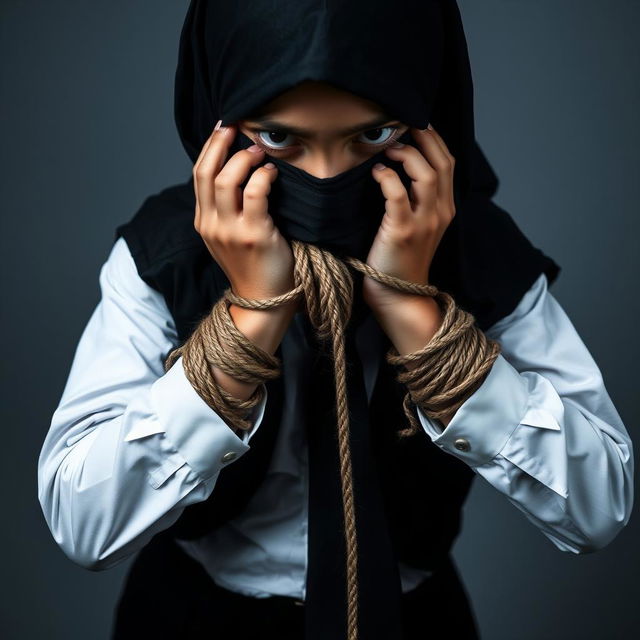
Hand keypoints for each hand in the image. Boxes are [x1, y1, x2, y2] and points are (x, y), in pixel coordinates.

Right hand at [193, 123, 298, 307]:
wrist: (263, 299)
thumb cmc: (253, 265)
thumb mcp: (228, 236)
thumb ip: (226, 209)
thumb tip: (237, 173)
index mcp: (204, 222)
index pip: (199, 176)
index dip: (209, 147)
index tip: (223, 128)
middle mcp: (211, 225)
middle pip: (207, 172)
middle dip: (220, 143)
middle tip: (238, 127)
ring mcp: (230, 231)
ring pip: (227, 180)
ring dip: (244, 158)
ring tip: (259, 151)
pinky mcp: (254, 235)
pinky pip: (255, 194)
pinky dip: (264, 177)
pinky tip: (272, 173)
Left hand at [362, 125, 455, 309]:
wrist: (398, 295)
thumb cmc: (399, 258)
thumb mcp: (417, 225)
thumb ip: (416, 198)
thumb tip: (400, 166)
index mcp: (446, 209)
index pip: (448, 163)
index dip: (434, 139)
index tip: (416, 123)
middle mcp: (441, 212)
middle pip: (443, 162)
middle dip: (425, 137)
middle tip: (403, 123)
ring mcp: (424, 222)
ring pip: (428, 175)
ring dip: (408, 154)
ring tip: (389, 147)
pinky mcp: (403, 231)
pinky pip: (398, 195)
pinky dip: (388, 177)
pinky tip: (377, 172)